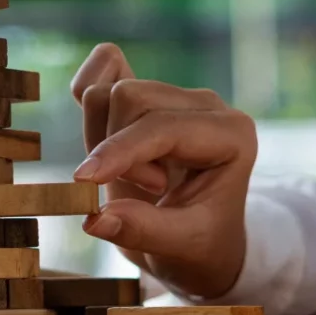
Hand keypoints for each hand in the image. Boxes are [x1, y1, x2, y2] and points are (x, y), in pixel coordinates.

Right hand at [70, 43, 256, 298]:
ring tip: (130, 175)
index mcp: (231, 135)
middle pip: (130, 98)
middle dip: (115, 148)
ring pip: (109, 91)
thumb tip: (93, 218)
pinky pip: (104, 66)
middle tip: (143, 191)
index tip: (84, 180)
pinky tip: (96, 132)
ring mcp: (173, 93)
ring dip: (102, 138)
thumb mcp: (181, 247)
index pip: (162, 126)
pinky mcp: (145, 94)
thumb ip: (142, 230)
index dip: (119, 151)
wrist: (201, 240)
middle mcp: (204, 104)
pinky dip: (87, 88)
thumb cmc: (200, 244)